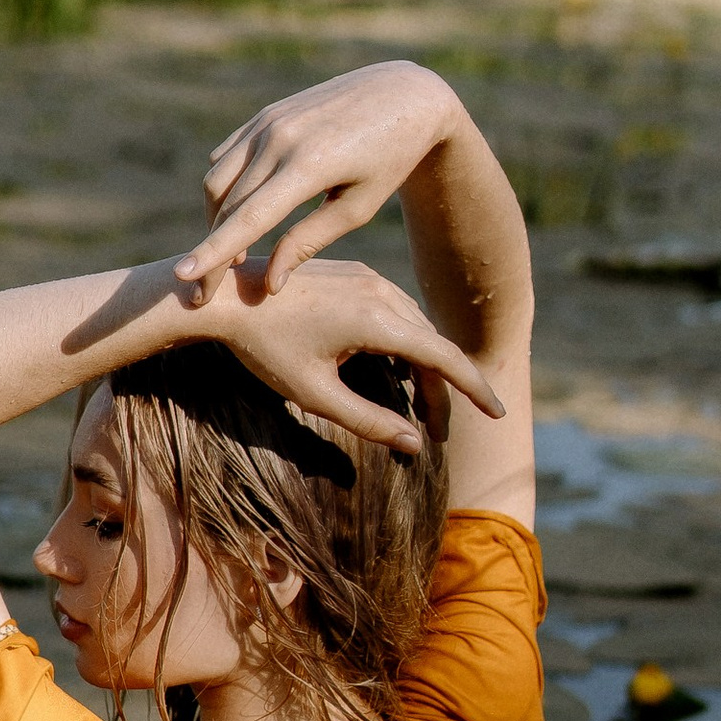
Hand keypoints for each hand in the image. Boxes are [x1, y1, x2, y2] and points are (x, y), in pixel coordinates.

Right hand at [177, 63, 458, 296]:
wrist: (404, 94)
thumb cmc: (391, 160)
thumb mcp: (358, 207)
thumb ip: (309, 242)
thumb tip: (270, 284)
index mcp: (310, 165)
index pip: (249, 218)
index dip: (213, 252)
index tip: (184, 278)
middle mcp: (280, 138)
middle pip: (226, 205)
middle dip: (211, 251)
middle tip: (206, 293)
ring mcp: (269, 122)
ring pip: (218, 180)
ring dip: (216, 220)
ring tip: (232, 254)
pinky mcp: (266, 114)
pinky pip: (228, 156)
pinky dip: (224, 188)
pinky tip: (239, 212)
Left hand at [193, 256, 504, 454]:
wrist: (222, 296)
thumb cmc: (263, 349)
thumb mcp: (315, 394)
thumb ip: (368, 421)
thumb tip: (414, 445)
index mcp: (377, 320)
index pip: (444, 358)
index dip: (474, 389)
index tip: (498, 414)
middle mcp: (380, 292)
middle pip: (431, 344)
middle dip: (442, 388)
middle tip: (438, 431)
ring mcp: (367, 279)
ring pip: (414, 326)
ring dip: (423, 365)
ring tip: (419, 407)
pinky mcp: (352, 275)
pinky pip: (394, 310)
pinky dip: (404, 342)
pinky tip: (394, 368)